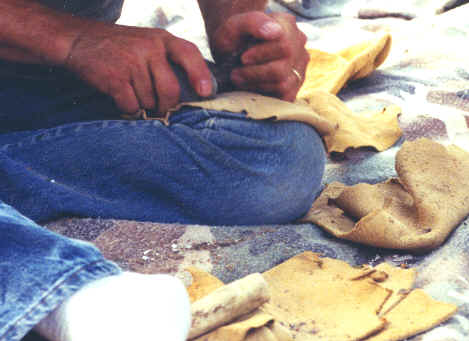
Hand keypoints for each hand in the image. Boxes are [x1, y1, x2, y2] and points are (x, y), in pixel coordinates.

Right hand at [64, 23, 212, 114]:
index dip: (200, 75)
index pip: (189, 54)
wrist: (79, 40)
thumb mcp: (149, 43)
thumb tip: (196, 92)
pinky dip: (127, 108)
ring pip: (149, 101)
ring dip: (142, 105)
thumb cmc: (122, 48)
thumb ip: (170, 61)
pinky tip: (120, 97)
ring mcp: (132, 61)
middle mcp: (150, 48)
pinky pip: (131, 106)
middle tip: (159, 108)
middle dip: (166, 106)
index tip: (206, 93)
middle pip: (170, 90)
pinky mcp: (115, 78)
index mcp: (162, 39)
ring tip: (131, 91)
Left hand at [210, 11, 308, 101]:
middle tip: (235, 74)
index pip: (283, 45)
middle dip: (254, 73)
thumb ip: (254, 22)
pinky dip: (263, 94)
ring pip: (282, 84)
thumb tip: (275, 33)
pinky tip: (251, 86)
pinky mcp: (294, 86)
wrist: (231, 54)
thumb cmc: (234, 40)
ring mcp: (299, 67)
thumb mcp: (235, 26)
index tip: (242, 59)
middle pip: (282, 68)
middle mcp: (298, 45)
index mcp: (287, 24)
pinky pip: (283, 97)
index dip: (261, 55)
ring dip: (256, 85)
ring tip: (240, 80)